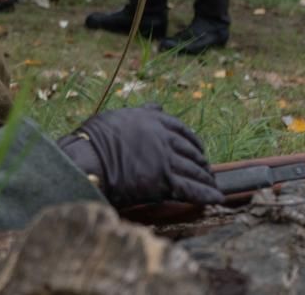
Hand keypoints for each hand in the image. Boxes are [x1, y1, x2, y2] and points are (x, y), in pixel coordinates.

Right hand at [58, 105, 222, 206]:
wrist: (88, 158)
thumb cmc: (95, 138)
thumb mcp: (119, 116)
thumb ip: (142, 113)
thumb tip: (157, 106)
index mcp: (153, 120)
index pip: (181, 129)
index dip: (193, 141)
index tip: (198, 148)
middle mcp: (163, 137)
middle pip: (191, 151)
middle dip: (201, 161)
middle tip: (206, 169)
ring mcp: (165, 159)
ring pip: (194, 170)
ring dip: (206, 179)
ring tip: (212, 185)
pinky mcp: (164, 180)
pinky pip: (191, 189)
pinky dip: (206, 194)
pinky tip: (216, 198)